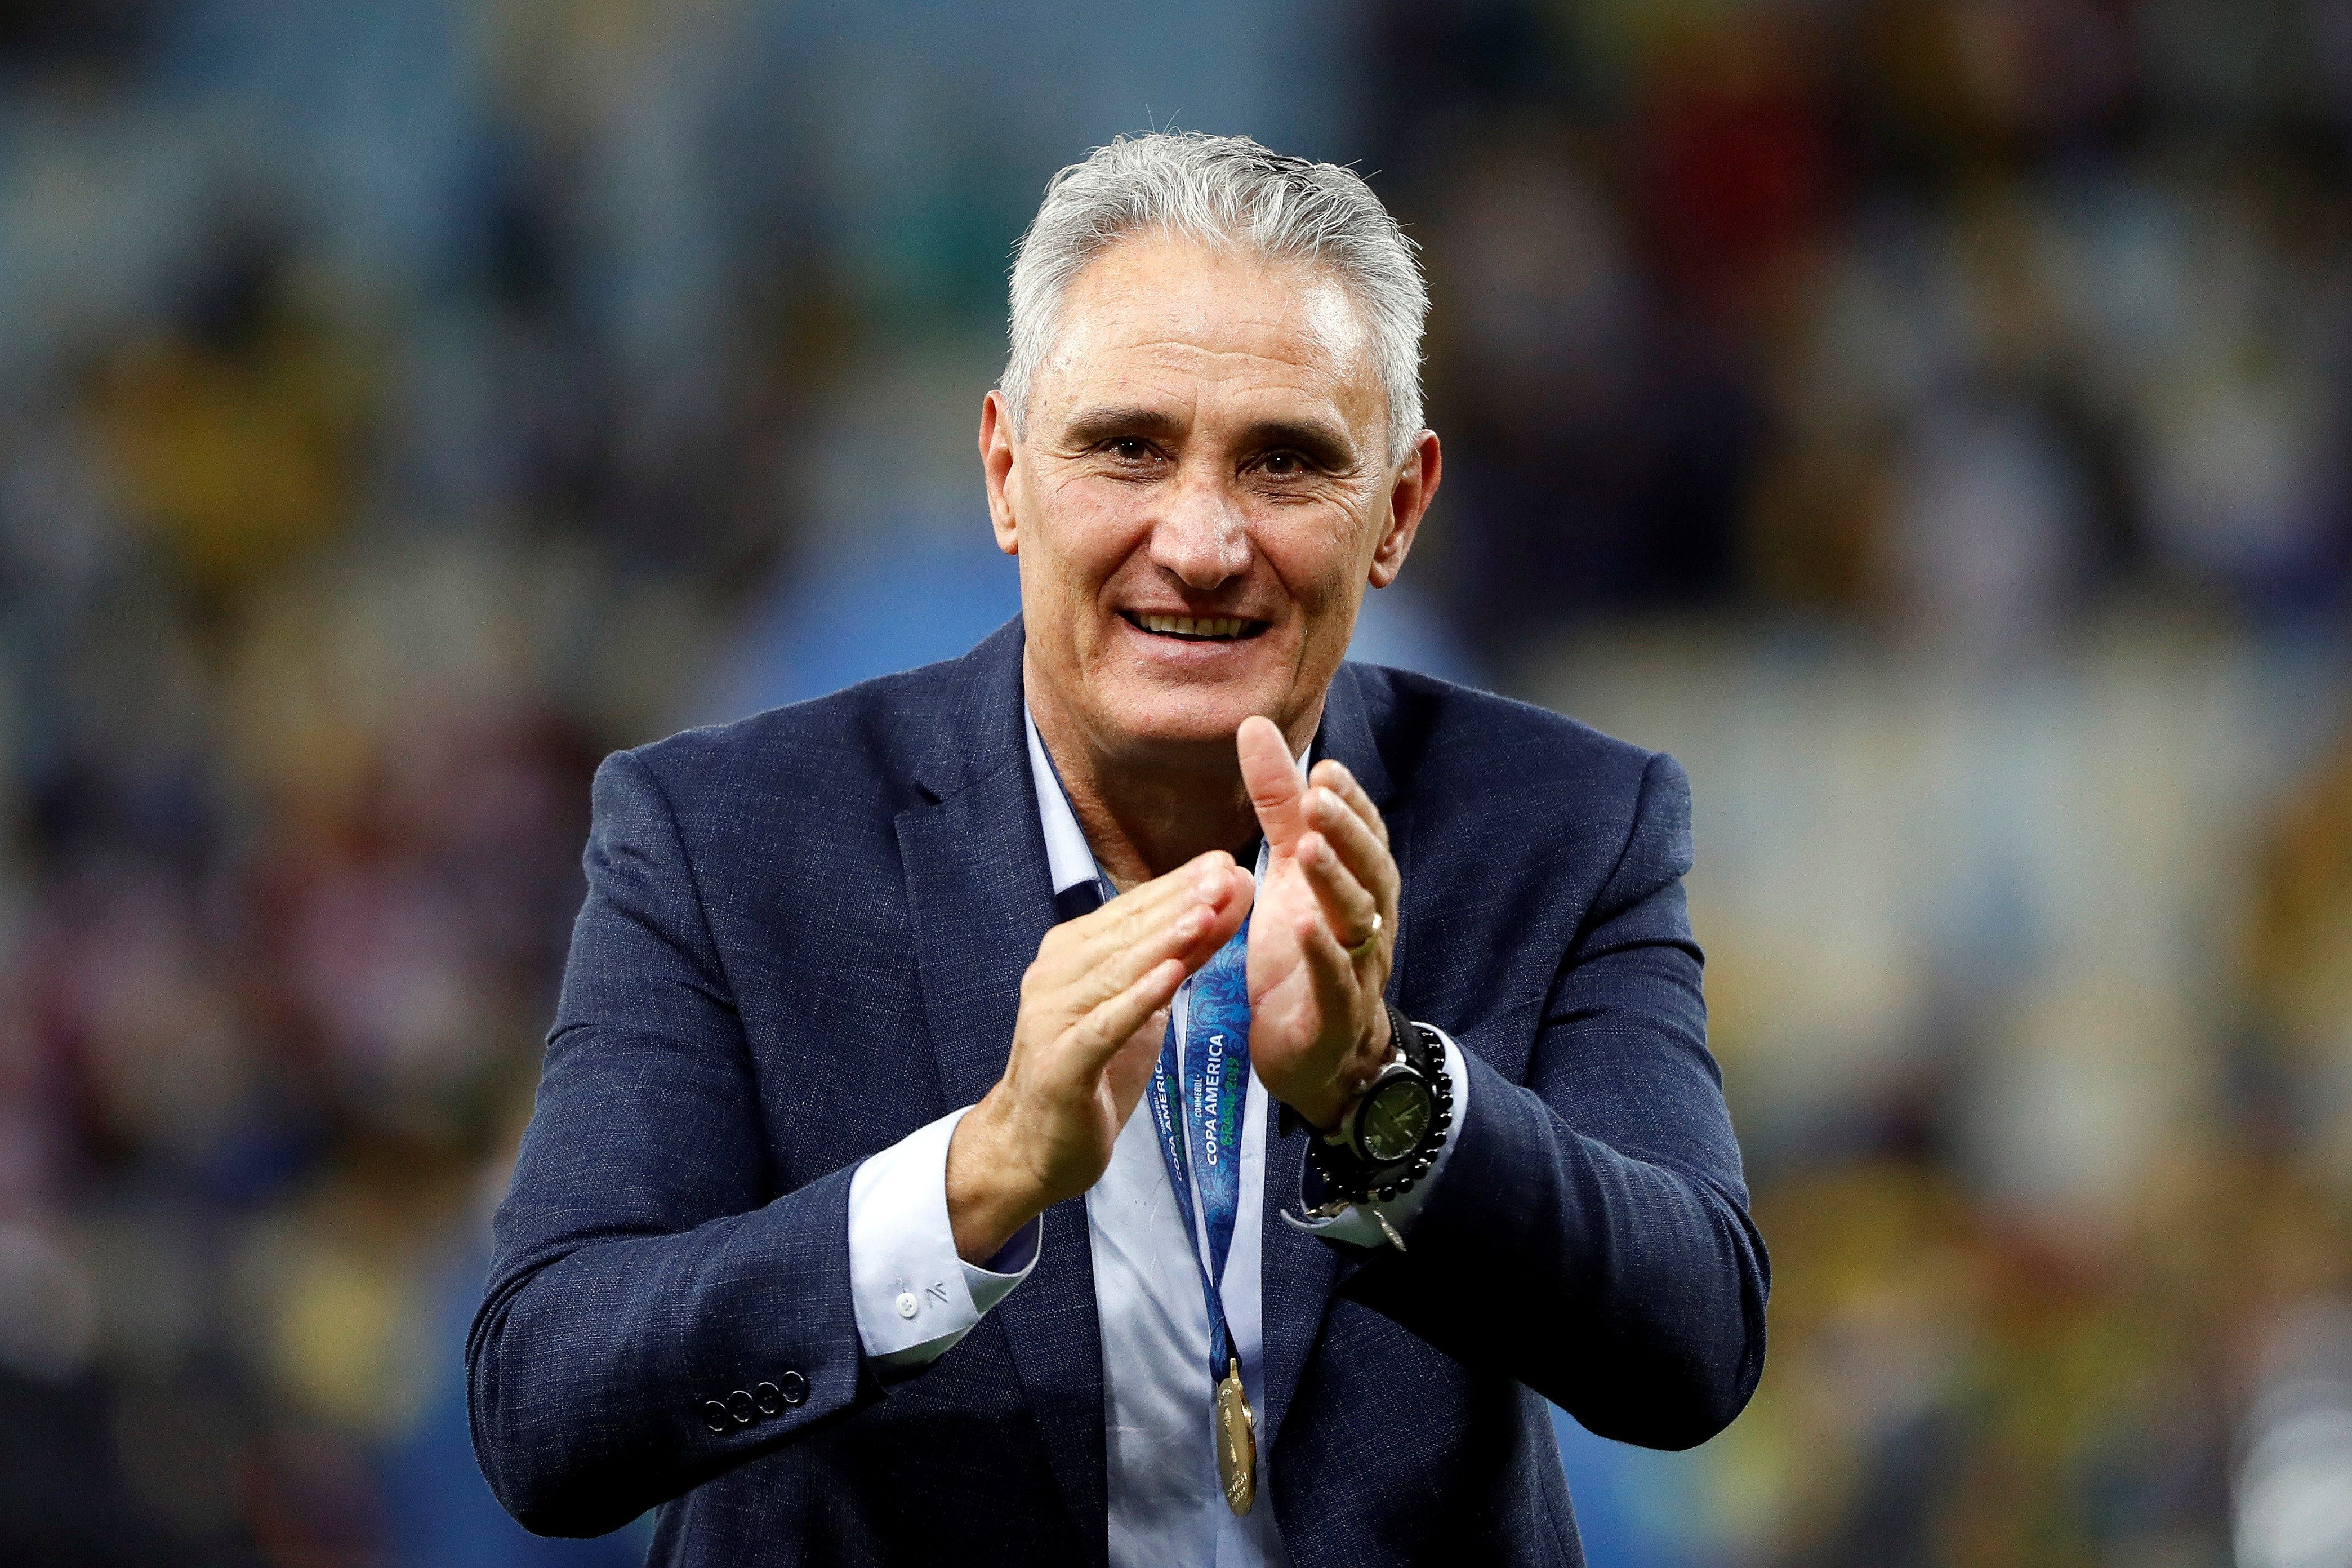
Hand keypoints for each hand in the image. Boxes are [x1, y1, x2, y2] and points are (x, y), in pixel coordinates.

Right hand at [946, 850, 1253, 1260]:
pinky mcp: (1062, 1063)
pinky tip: (1171, 975)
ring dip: (1163, 940)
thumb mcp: (1141, 1009)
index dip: (1178, 885)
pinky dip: (1138, 998)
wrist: (1033, 1146)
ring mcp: (1054, 1018)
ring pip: (1116, 970)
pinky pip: (1105, 1024)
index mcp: (1072, 955)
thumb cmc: (1091, 1071)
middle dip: (1180, 900)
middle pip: (1127, 932)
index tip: (1224, 861)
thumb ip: (1174, 961)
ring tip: (1205, 912)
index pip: (1132, 912)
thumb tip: (1217, 910)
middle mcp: (1056, 975)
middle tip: (1227, 872)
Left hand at [1236, 716, 1399, 1130]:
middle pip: (1371, 872)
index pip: (1365, 838)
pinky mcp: (1334, 1016)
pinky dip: (1323, 954)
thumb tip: (1255, 726)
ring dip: (1336, 883)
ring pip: (1359, 923)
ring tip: (1311, 850)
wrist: (1311, 1056)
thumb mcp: (1285, 872)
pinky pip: (1336, 982)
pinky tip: (1305, 927)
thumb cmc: (1300, 955)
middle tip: (1319, 797)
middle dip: (1348, 833)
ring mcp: (1357, 972)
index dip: (1352, 805)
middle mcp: (1368, 925)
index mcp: (1357, 888)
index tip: (1326, 769)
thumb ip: (1277, 805)